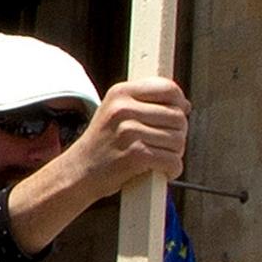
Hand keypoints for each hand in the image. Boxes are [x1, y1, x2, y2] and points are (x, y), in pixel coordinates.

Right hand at [67, 80, 190, 193]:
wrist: (78, 172)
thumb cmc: (102, 144)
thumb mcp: (114, 111)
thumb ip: (145, 102)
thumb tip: (184, 105)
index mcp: (119, 93)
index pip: (168, 88)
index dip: (179, 103)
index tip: (178, 112)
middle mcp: (122, 109)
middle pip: (178, 117)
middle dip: (177, 133)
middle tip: (161, 143)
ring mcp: (128, 132)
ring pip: (178, 140)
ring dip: (174, 153)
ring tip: (156, 156)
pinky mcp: (135, 155)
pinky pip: (173, 161)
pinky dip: (172, 169)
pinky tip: (159, 170)